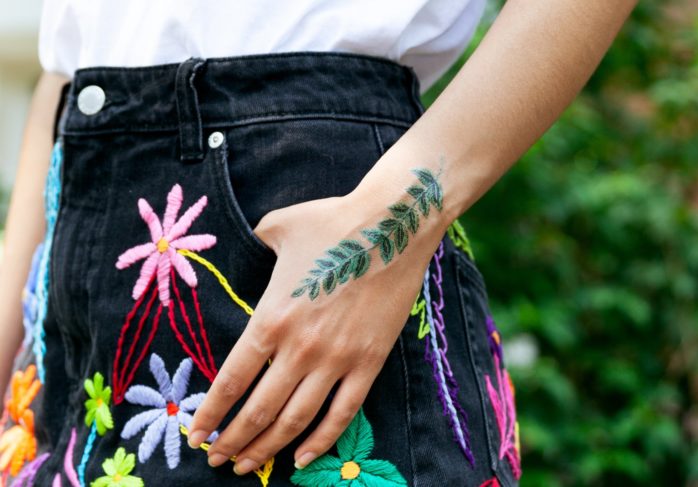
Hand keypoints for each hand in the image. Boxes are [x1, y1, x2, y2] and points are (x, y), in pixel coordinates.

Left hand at [187, 191, 443, 474]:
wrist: (394, 224)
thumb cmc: (332, 222)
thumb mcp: (276, 226)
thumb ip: (251, 244)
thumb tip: (243, 246)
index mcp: (271, 318)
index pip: (231, 381)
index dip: (210, 414)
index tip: (195, 435)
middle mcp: (300, 348)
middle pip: (258, 411)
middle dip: (231, 441)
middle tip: (216, 460)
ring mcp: (337, 360)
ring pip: (295, 420)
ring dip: (267, 449)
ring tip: (247, 466)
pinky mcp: (370, 362)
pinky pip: (343, 413)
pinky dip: (320, 442)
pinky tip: (301, 459)